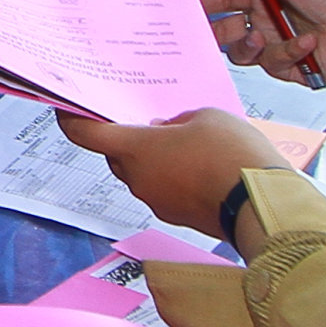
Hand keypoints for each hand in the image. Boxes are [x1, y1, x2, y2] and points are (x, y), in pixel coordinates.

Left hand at [57, 107, 288, 241]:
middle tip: (148, 120)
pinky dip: (172, 176)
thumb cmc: (232, 154)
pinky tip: (199, 164)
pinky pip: (163, 190)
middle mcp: (138, 179)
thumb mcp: (205, 116)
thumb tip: (168, 133)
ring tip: (186, 141)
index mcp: (136, 149)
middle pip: (116, 155)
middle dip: (128, 138)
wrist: (259, 203)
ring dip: (154, 158)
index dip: (72, 120)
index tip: (66, 110)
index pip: (87, 135)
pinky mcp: (176, 216)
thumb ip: (177, 121)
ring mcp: (156, 201)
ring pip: (142, 174)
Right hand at [200, 0, 325, 86]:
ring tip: (265, 36)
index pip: (225, 0)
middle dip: (219, 34)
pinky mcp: (291, 67)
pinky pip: (271, 67)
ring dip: (252, 46)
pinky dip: (288, 54)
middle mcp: (269, 19)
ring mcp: (279, 44)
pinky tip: (307, 42)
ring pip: (244, 54)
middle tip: (211, 35)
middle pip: (228, 33)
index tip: (191, 10)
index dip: (207, 5)